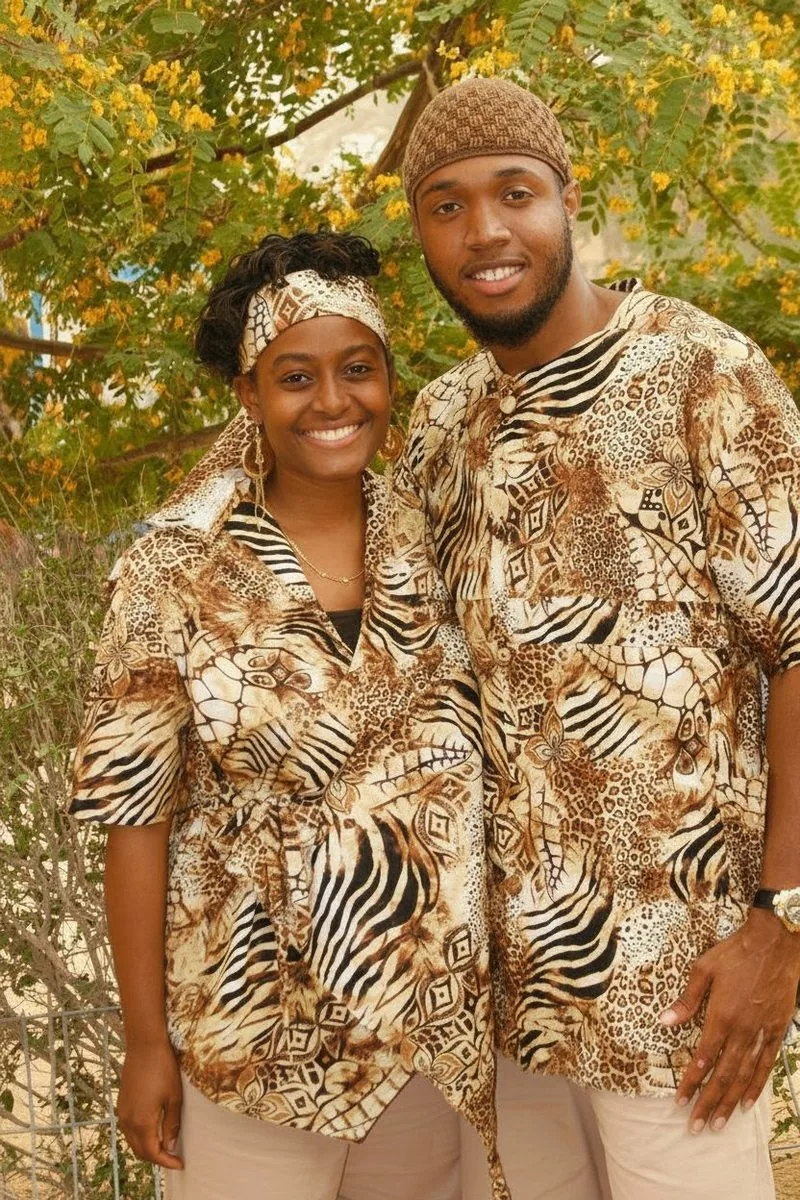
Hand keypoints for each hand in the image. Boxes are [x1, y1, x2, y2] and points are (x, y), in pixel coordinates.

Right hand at [117, 1037, 183, 1168]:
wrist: (144, 1044)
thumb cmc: (163, 1068)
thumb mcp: (174, 1097)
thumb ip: (171, 1124)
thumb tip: (170, 1145)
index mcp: (142, 1122)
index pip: (152, 1153)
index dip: (166, 1161)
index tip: (180, 1164)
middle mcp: (127, 1121)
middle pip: (140, 1151)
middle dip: (156, 1157)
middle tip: (174, 1157)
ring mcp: (122, 1112)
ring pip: (132, 1141)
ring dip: (147, 1148)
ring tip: (165, 1145)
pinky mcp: (121, 1103)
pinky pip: (128, 1129)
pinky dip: (140, 1136)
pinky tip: (152, 1129)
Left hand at [660, 909, 799, 1132]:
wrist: (774, 943)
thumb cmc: (735, 953)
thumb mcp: (703, 969)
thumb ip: (687, 1000)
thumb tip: (664, 1021)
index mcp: (721, 1016)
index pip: (702, 1059)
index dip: (691, 1083)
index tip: (680, 1102)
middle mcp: (742, 1031)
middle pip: (723, 1076)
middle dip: (708, 1103)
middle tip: (696, 1127)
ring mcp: (761, 1033)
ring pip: (744, 1076)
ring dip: (730, 1102)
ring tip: (719, 1123)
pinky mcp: (777, 1030)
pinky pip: (766, 1065)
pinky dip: (756, 1086)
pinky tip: (748, 1103)